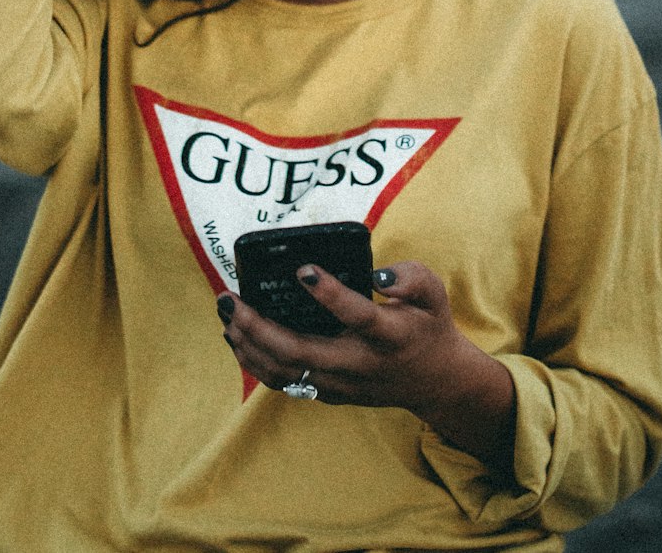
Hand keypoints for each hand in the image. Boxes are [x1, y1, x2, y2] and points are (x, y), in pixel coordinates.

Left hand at [218, 261, 515, 467]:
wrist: (435, 381)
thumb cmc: (428, 326)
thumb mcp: (433, 293)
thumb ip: (410, 277)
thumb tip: (378, 276)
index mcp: (388, 336)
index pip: (358, 316)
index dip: (330, 294)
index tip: (304, 269)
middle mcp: (359, 365)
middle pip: (300, 352)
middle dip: (258, 327)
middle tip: (230, 298)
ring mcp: (340, 384)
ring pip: (284, 372)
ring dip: (248, 344)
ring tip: (227, 313)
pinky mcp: (328, 392)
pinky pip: (284, 381)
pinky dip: (255, 361)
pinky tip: (237, 337)